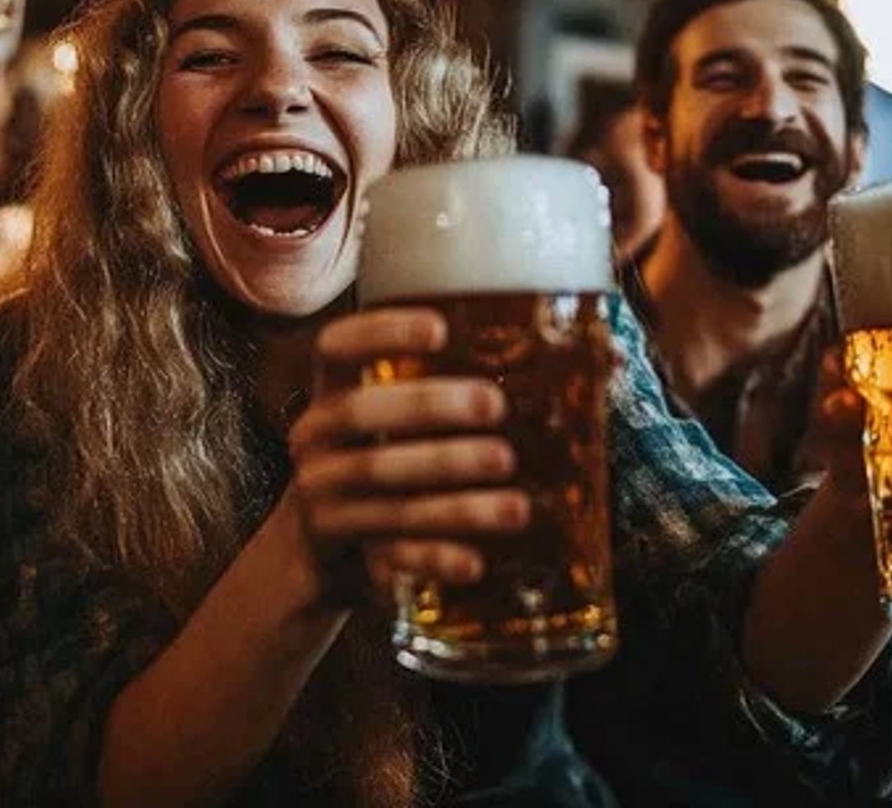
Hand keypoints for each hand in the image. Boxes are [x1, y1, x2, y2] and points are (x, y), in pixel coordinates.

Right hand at [284, 307, 527, 605]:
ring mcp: (322, 500)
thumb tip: (577, 359)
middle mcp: (314, 441)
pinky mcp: (339, 553)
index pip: (336, 346)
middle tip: (495, 406)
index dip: (381, 332)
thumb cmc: (378, 467)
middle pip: (360, 414)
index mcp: (328, 396)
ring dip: (455, 501)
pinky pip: (389, 556)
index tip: (440, 329)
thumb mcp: (384, 426)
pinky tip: (475, 562)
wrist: (315, 555)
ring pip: (385, 496)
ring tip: (517, 506)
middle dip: (428, 407)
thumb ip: (439, 396)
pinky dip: (433, 559)